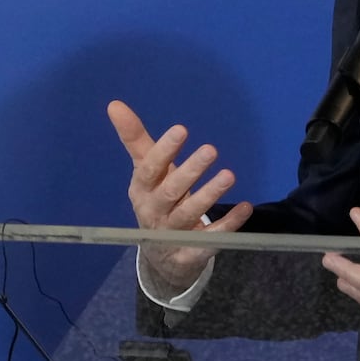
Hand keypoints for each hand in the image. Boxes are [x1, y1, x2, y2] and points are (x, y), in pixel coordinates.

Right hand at [108, 99, 252, 295]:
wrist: (161, 257)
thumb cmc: (155, 201)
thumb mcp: (146, 172)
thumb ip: (135, 139)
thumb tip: (114, 104)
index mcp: (141, 189)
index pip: (149, 169)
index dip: (164, 151)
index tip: (181, 129)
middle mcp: (153, 212)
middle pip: (170, 193)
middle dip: (190, 172)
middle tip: (211, 149)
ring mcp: (171, 235)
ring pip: (189, 215)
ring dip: (209, 195)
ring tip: (229, 175)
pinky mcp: (191, 253)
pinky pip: (211, 239)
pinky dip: (228, 225)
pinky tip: (245, 207)